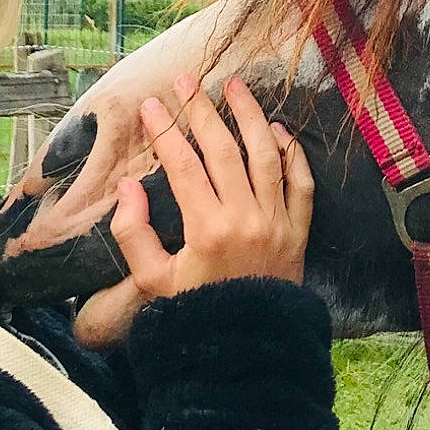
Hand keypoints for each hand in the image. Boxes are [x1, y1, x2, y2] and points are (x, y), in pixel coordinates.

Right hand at [73, 74, 312, 347]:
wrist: (247, 348)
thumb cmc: (195, 313)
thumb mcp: (153, 281)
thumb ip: (134, 233)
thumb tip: (127, 188)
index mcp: (207, 229)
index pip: (184, 164)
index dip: (166, 131)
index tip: (151, 105)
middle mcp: (246, 217)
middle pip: (224, 149)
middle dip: (202, 111)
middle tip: (186, 81)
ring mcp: (277, 221)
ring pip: (266, 155)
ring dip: (250, 116)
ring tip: (234, 87)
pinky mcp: (298, 230)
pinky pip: (301, 182)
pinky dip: (291, 152)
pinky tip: (277, 129)